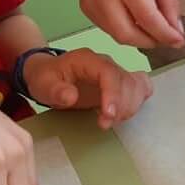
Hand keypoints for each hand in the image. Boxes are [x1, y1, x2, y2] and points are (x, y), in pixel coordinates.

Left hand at [24, 49, 152, 129]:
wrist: (49, 75)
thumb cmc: (47, 78)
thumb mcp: (43, 84)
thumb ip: (56, 90)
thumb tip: (71, 97)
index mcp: (88, 60)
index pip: (109, 73)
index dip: (113, 94)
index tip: (108, 116)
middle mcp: (106, 63)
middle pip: (127, 81)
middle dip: (121, 107)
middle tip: (105, 124)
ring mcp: (116, 72)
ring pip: (137, 86)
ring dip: (129, 107)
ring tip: (111, 120)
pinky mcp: (122, 82)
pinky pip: (141, 86)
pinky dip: (138, 101)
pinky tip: (125, 112)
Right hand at [77, 0, 184, 48]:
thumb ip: (170, 1)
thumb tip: (175, 30)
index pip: (147, 19)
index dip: (166, 35)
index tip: (179, 41)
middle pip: (128, 34)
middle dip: (151, 41)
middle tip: (166, 37)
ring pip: (116, 35)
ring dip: (138, 38)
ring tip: (153, 28)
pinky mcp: (84, 4)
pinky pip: (106, 28)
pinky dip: (123, 30)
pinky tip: (135, 20)